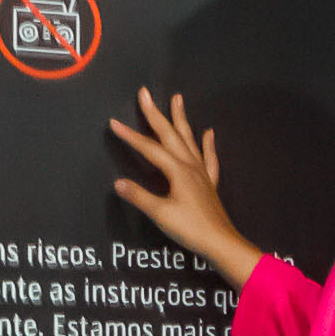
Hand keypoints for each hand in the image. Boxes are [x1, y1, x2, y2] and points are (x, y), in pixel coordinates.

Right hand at [106, 89, 262, 286]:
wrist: (221, 243)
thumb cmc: (191, 229)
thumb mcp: (160, 214)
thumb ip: (139, 196)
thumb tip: (117, 182)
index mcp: (177, 171)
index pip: (149, 148)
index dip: (130, 136)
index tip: (113, 122)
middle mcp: (190, 166)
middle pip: (170, 134)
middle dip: (156, 113)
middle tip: (145, 92)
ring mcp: (201, 173)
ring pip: (189, 139)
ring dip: (181, 119)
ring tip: (178, 98)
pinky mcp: (209, 184)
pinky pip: (208, 158)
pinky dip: (208, 144)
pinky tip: (209, 133)